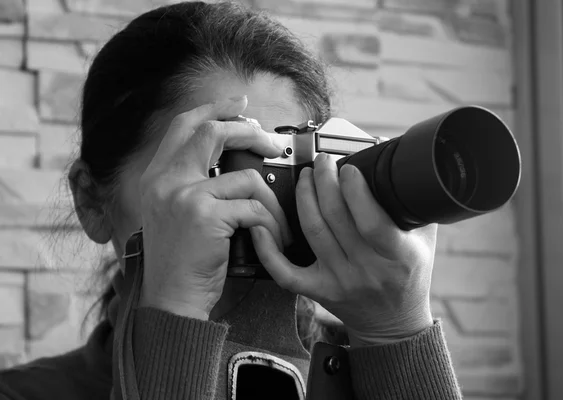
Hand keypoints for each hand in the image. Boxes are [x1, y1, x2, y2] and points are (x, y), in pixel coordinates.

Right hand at [138, 95, 290, 319]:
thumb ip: (192, 185)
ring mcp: (183, 195)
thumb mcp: (174, 215)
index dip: (212, 108)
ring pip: (245, 178)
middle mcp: (165, 180)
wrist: (171, 299)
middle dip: (248, 131)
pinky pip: (253, 208)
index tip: (238, 105)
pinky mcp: (204, 214)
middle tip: (271, 144)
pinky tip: (270, 239)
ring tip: (276, 221)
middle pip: (211, 132)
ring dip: (270, 200)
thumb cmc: (180, 262)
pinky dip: (270, 224)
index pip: (182, 126)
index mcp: (157, 177)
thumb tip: (233, 164)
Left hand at [250, 152, 436, 346]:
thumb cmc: (410, 276)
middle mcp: (367, 269)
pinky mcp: (318, 290)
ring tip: (306, 176)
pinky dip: (269, 250)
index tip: (348, 167)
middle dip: (325, 181)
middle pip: (337, 219)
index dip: (356, 192)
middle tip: (323, 162)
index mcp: (398, 256)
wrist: (393, 323)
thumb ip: (415, 206)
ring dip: (305, 197)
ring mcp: (339, 280)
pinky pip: (286, 272)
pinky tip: (262, 225)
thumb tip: (400, 164)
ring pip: (313, 232)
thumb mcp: (425, 241)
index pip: (373, 222)